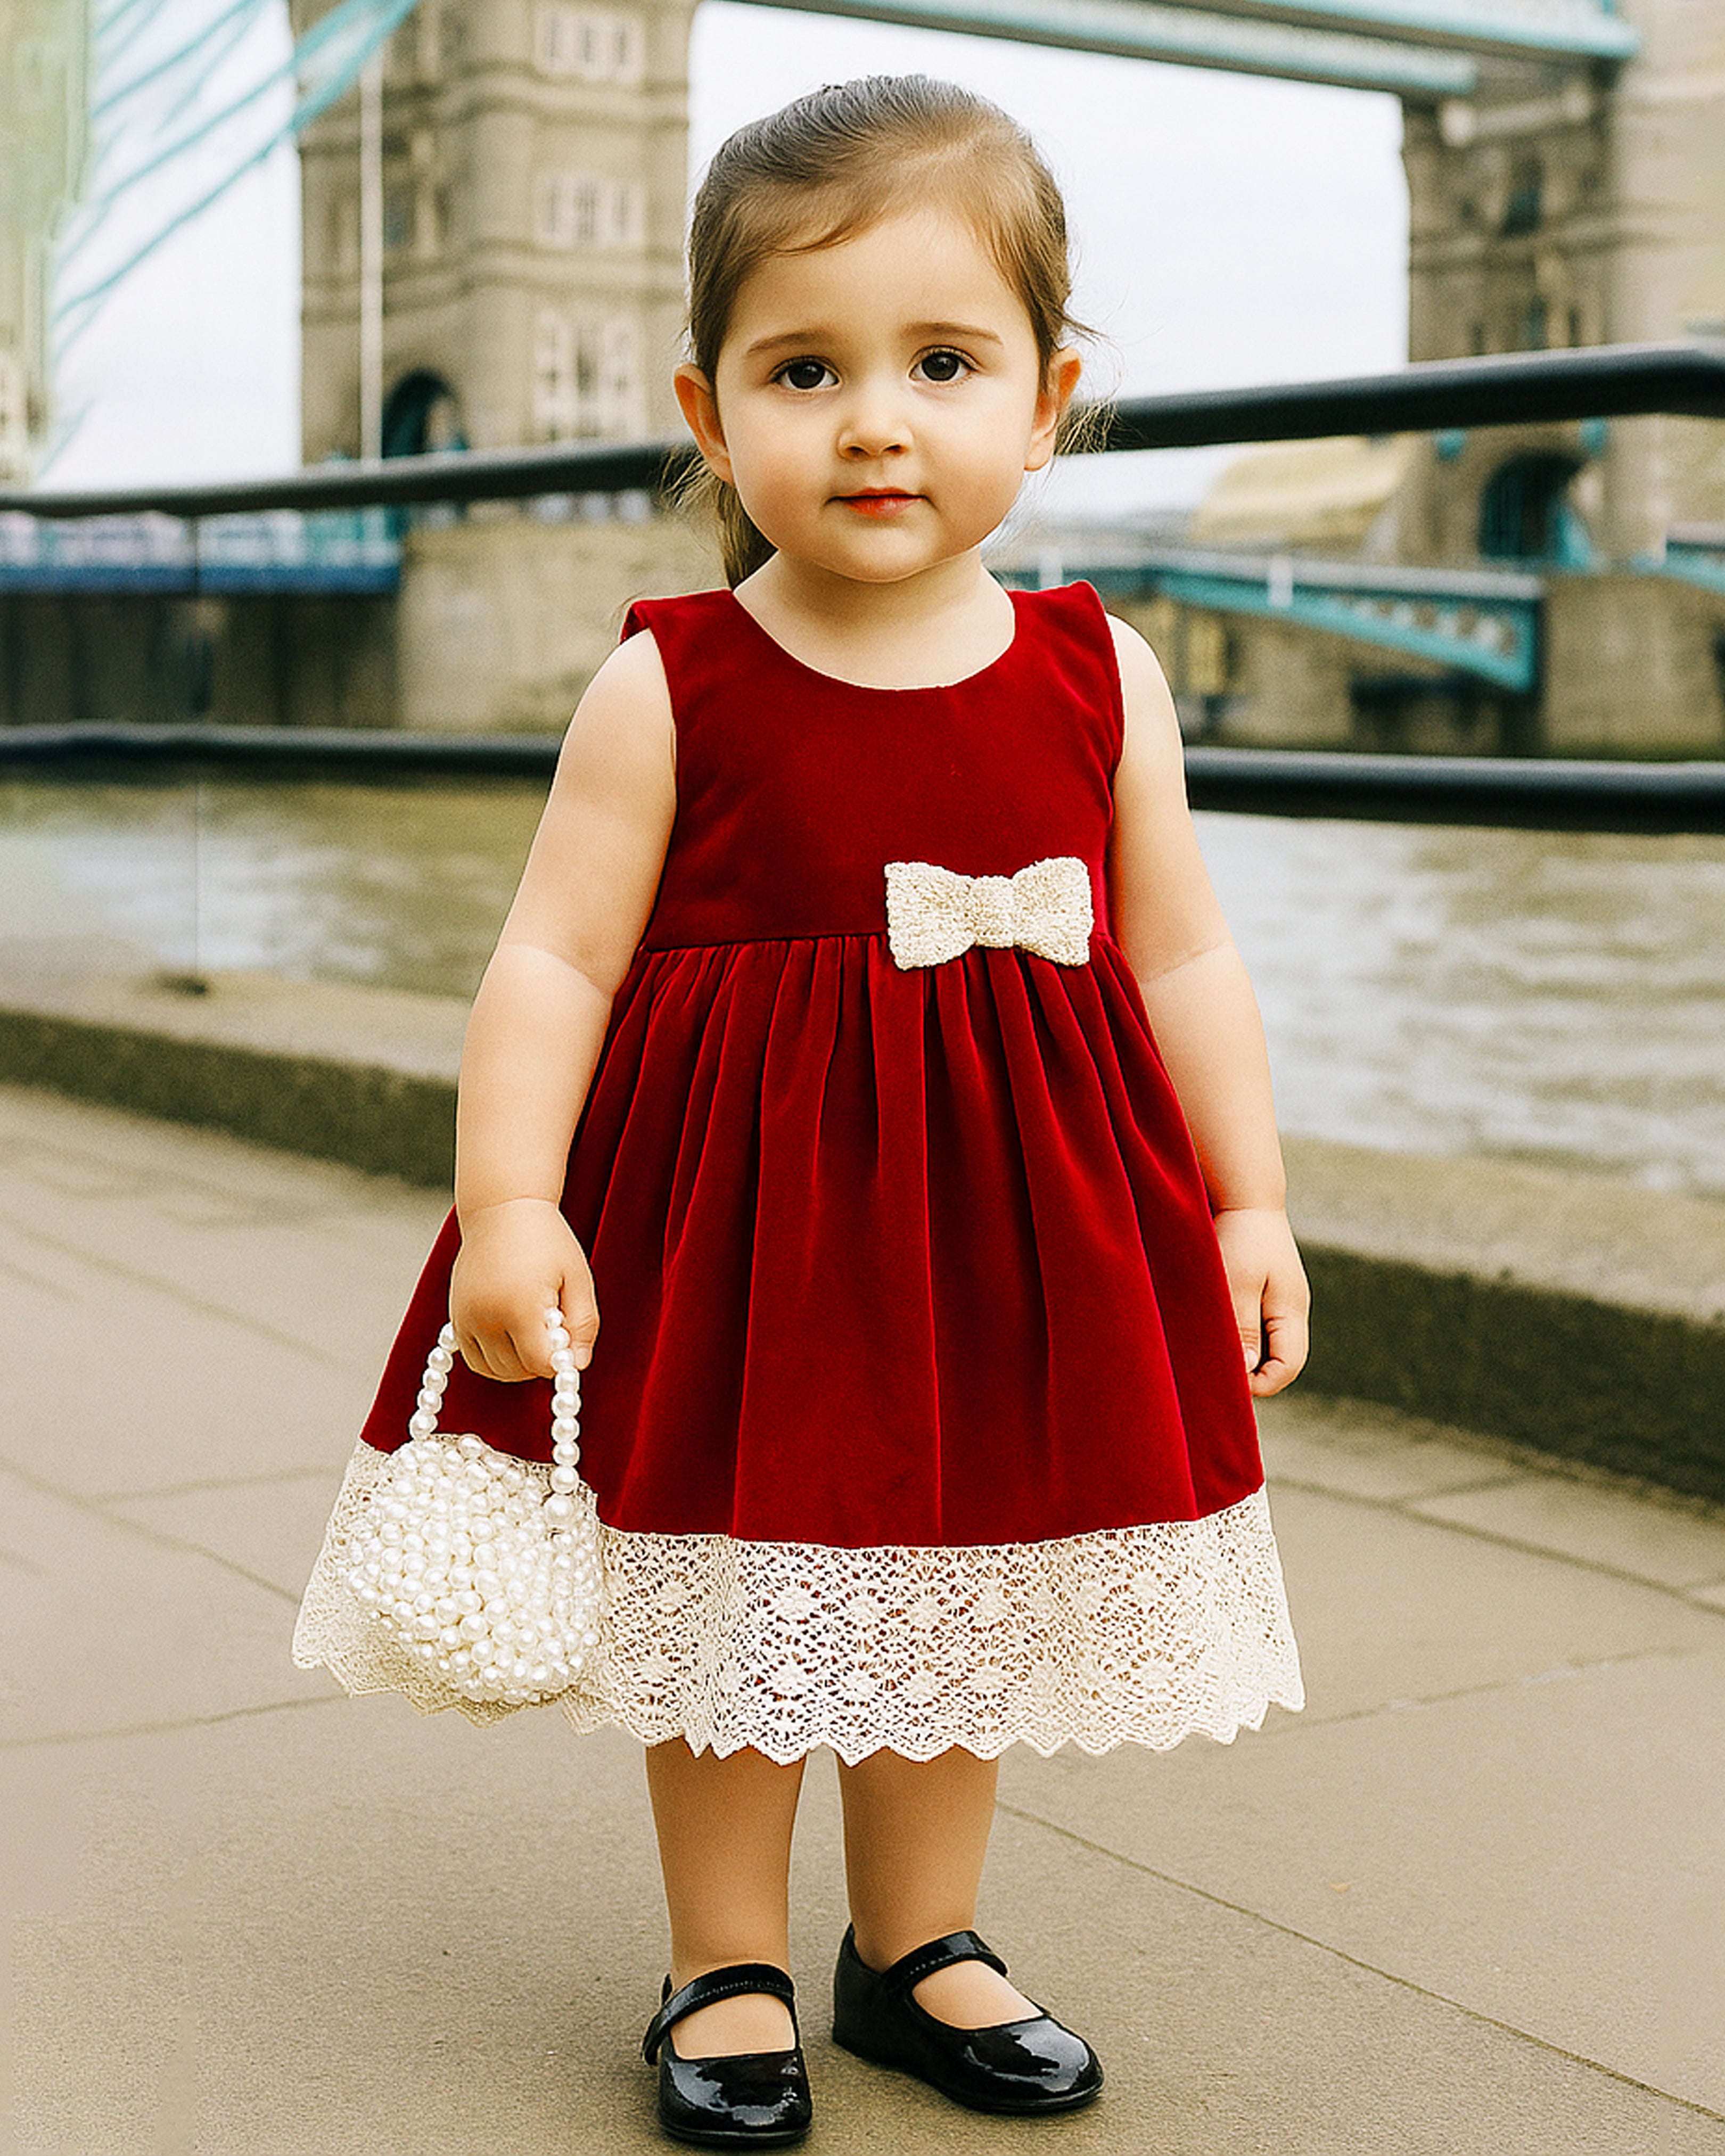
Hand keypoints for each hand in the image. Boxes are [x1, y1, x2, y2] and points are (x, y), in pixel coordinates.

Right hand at [449, 1197, 598, 1380]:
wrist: (501, 1211)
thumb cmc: (546, 1241)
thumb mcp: (577, 1278)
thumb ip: (583, 1325)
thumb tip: (577, 1367)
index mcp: (519, 1306)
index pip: (541, 1364)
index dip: (561, 1360)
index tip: (568, 1335)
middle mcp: (485, 1317)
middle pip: (518, 1371)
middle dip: (541, 1360)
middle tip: (552, 1323)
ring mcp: (466, 1319)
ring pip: (495, 1371)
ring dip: (520, 1363)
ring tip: (534, 1325)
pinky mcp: (456, 1319)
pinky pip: (476, 1361)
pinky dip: (497, 1359)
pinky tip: (514, 1333)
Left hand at [1213, 1206, 1308, 1397]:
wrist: (1246, 1196)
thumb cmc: (1241, 1236)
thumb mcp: (1238, 1282)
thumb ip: (1243, 1326)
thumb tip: (1247, 1370)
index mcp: (1292, 1311)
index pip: (1288, 1366)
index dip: (1261, 1383)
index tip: (1227, 1381)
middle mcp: (1292, 1310)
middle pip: (1281, 1360)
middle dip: (1252, 1373)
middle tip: (1215, 1374)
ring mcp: (1280, 1300)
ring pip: (1268, 1344)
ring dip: (1244, 1353)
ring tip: (1211, 1354)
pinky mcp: (1265, 1291)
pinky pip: (1257, 1325)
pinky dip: (1240, 1334)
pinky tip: (1215, 1331)